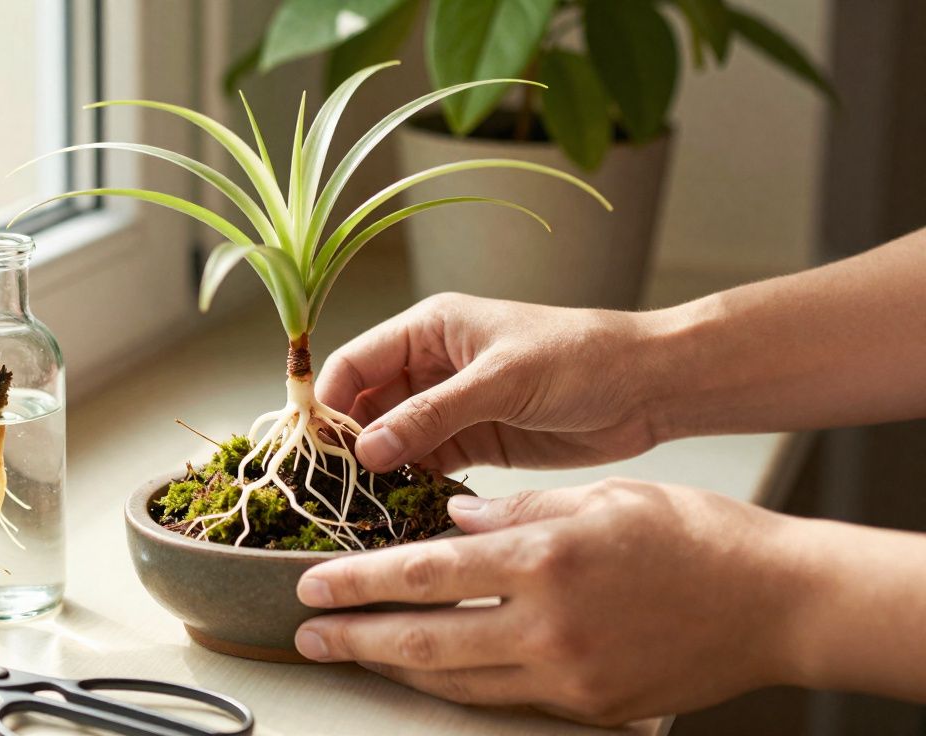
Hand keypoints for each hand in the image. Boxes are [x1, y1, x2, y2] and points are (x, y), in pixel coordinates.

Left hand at [292, 480, 810, 724]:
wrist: (777, 601)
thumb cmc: (696, 536)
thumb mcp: (599, 497)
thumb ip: (515, 510)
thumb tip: (452, 524)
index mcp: (546, 557)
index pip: (424, 573)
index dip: (359, 582)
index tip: (315, 586)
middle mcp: (550, 624)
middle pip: (425, 639)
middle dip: (357, 638)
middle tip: (310, 637)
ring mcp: (570, 675)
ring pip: (458, 681)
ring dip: (398, 668)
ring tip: (357, 655)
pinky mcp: (589, 706)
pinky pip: (505, 699)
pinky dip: (460, 685)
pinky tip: (432, 671)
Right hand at [315, 293, 665, 473]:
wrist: (648, 388)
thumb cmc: (580, 357)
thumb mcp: (501, 380)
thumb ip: (433, 413)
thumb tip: (366, 447)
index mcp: (430, 330)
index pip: (356, 363)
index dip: (328, 401)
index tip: (312, 446)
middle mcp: (431, 367)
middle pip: (365, 405)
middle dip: (346, 442)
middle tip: (331, 487)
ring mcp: (451, 408)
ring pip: (392, 439)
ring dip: (377, 469)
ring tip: (360, 506)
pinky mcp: (474, 443)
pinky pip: (425, 464)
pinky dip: (409, 485)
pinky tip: (399, 510)